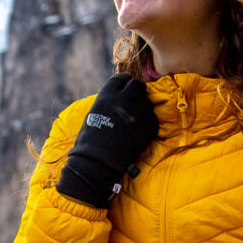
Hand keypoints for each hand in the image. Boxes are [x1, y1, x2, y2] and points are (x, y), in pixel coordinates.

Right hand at [55, 75, 158, 208]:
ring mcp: (139, 114)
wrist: (96, 164)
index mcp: (108, 95)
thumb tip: (123, 94)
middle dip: (137, 93)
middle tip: (133, 104)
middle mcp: (125, 101)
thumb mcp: (96, 111)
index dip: (125, 84)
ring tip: (133, 122)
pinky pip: (153, 120)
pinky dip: (147, 125)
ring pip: (148, 103)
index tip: (125, 91)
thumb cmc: (90, 140)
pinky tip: (137, 133)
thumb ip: (111, 100)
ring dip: (143, 109)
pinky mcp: (149, 128)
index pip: (123, 79)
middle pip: (139, 86)